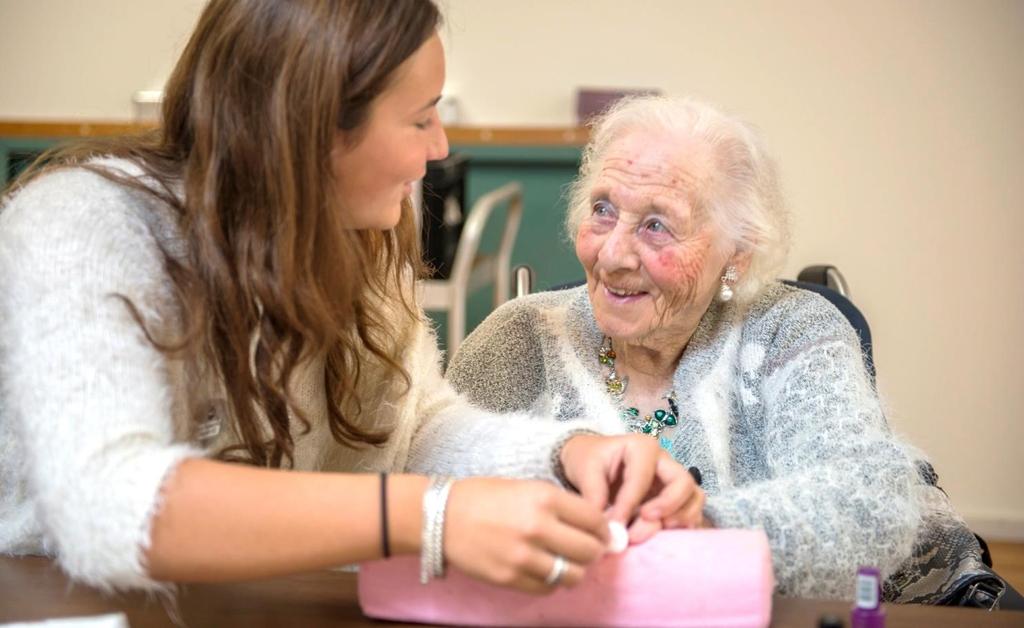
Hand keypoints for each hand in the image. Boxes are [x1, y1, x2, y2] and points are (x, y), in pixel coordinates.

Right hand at [443, 477, 609, 593]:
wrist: (442, 516)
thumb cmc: (485, 497)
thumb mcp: (526, 488)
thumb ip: (560, 506)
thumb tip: (594, 526)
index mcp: (544, 498)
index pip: (594, 520)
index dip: (603, 529)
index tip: (602, 533)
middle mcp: (538, 527)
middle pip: (589, 551)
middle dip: (594, 552)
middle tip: (588, 551)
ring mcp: (523, 556)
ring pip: (572, 576)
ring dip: (574, 571)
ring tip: (565, 563)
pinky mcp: (510, 578)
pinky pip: (547, 588)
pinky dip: (551, 582)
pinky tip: (543, 570)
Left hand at [559, 434, 705, 543]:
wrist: (593, 460)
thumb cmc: (590, 460)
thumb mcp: (585, 469)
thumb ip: (593, 494)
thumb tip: (605, 526)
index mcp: (642, 447)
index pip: (642, 477)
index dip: (629, 504)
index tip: (615, 525)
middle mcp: (664, 461)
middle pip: (683, 482)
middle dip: (668, 506)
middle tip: (645, 521)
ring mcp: (673, 480)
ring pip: (694, 497)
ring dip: (679, 518)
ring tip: (655, 531)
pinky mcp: (676, 497)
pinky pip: (692, 511)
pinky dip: (683, 525)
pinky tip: (664, 535)